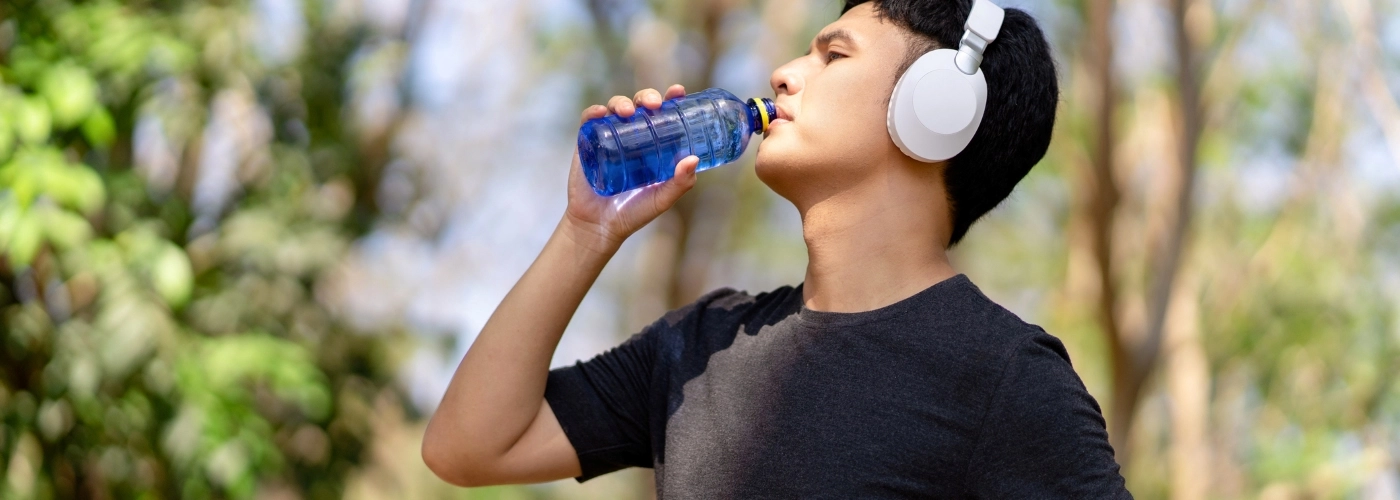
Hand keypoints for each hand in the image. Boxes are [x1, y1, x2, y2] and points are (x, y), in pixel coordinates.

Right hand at [562, 84, 696, 253]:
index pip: (663, 114)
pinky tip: (600, 113)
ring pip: (615, 107)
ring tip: (627, 111)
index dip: (671, 99)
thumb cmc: (634, 212)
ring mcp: (608, 136)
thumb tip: (694, 159)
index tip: (678, 91)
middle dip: (647, 97)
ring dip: (622, 102)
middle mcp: (632, 135)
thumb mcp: (661, 199)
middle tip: (654, 105)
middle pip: (640, 105)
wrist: (599, 226)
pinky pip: (588, 120)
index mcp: (653, 143)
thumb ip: (680, 183)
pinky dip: (594, 112)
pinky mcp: (586, 143)